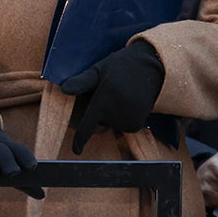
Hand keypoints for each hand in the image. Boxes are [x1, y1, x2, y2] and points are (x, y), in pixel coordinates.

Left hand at [62, 39, 164, 154]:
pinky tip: (132, 103)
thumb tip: (63, 90)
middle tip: (111, 93)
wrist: (154, 67)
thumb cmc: (122, 66)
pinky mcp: (137, 124)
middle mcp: (115, 114)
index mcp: (103, 101)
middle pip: (100, 122)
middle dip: (101, 112)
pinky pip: (124, 126)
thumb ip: (82, 82)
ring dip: (114, 115)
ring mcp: (127, 120)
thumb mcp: (100, 70)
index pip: (87, 125)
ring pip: (113, 124)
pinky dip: (126, 118)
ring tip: (124, 96)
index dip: (80, 139)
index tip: (76, 150)